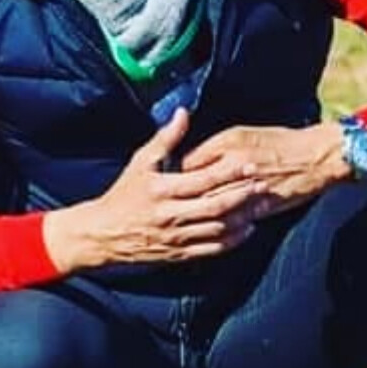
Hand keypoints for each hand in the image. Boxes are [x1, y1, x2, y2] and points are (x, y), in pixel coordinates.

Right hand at [42, 108, 267, 272]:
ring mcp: (176, 236)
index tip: (250, 164)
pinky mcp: (178, 254)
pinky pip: (212, 248)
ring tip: (261, 205)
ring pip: (218, 228)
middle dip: (244, 194)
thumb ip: (165, 139)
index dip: (230, 172)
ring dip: (243, 217)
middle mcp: (171, 215)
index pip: (204, 179)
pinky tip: (247, 230)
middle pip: (216, 205)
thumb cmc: (122, 196)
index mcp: (162, 189)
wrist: (102, 234)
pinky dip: (232, 240)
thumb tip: (183, 113)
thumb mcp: (140, 162)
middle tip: (264, 183)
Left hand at [179, 122, 348, 217]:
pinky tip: (211, 227)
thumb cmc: (279, 142)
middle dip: (180, 197)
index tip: (166, 181)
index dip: (174, 174)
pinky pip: (233, 219)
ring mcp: (247, 187)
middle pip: (195, 186)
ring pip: (212, 205)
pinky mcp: (260, 206)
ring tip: (185, 217)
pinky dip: (221, 224)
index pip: (188, 162)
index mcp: (228, 143)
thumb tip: (187, 161)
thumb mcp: (242, 134)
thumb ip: (212, 147)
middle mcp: (234, 165)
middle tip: (171, 204)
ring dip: (198, 213)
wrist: (316, 157)